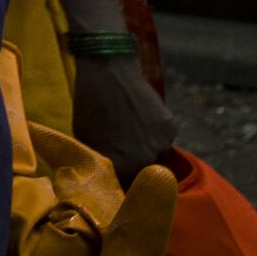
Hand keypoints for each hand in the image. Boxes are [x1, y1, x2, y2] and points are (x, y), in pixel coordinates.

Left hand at [70, 54, 177, 183]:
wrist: (108, 71)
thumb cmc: (90, 103)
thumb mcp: (86, 137)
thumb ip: (100, 158)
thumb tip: (106, 172)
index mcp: (121, 166)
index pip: (127, 184)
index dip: (122, 176)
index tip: (118, 168)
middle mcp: (144, 160)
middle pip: (143, 170)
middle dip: (135, 161)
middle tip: (124, 142)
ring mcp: (160, 144)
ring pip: (155, 153)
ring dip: (147, 144)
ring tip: (132, 125)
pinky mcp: (170, 127)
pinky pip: (164, 137)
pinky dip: (156, 130)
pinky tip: (142, 114)